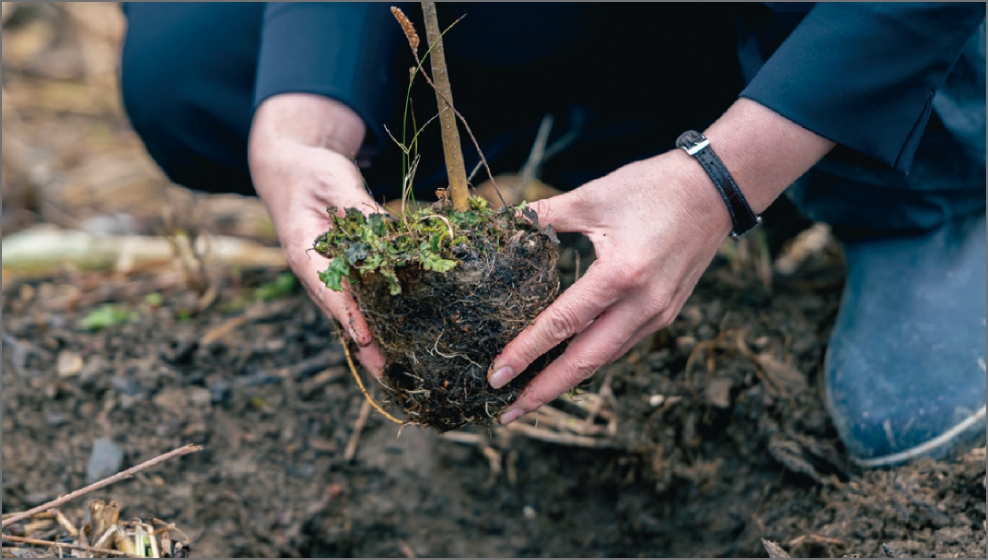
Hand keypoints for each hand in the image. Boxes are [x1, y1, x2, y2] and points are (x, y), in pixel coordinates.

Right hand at [249, 93, 385, 375]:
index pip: (328, 291)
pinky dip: (381, 317)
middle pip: (343, 315)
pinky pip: (364, 299)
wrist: (294, 167)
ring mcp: (331, 274)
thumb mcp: (334, 182)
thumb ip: (360, 209)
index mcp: (304, 253)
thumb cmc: (312, 173)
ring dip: (375, 340)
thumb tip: (391, 234)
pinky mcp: (347, 271)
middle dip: (366, 346)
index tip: (366, 340)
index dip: (349, 316)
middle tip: (391, 375)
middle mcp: (317, 272)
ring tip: (399, 370)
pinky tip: (403, 337)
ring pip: (354, 313)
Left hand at [488, 99, 835, 423]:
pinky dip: (591, 358)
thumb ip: (545, 215)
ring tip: (531, 394)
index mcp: (620, 275)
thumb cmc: (655, 187)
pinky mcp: (666, 312)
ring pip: (604, 358)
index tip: (495, 377)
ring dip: (567, 379)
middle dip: (543, 391)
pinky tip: (568, 363)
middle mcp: (642, 304)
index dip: (525, 353)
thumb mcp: (593, 195)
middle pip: (585, 362)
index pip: (561, 324)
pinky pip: (621, 344)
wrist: (716, 190)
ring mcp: (658, 313)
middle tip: (507, 413)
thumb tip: (507, 224)